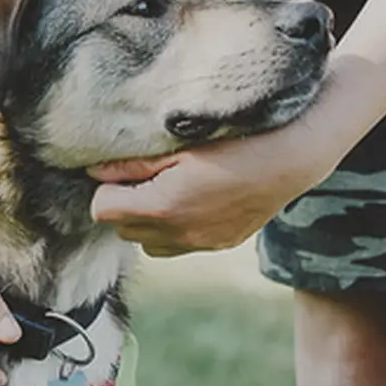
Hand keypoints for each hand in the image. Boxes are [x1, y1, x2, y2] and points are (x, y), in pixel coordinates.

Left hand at [89, 112, 338, 256]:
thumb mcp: (179, 145)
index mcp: (162, 206)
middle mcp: (177, 234)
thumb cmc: (235, 139)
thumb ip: (132, 163)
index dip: (108, 188)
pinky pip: (178, 246)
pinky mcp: (217, 245)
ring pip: (147, 243)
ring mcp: (199, 245)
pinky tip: (194, 202)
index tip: (124, 171)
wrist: (291, 158)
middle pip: (122, 229)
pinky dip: (174, 229)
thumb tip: (95, 170)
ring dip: (148, 221)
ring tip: (168, 191)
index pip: (102, 210)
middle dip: (126, 205)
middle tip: (146, 177)